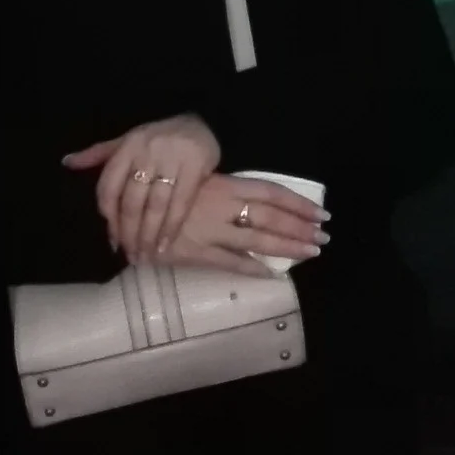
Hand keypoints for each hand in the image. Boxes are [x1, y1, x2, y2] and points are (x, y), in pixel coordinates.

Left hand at [63, 114, 218, 260]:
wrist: (202, 120)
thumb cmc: (158, 136)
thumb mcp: (126, 140)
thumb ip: (98, 154)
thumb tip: (67, 162)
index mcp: (126, 147)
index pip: (109, 187)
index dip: (109, 218)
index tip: (113, 240)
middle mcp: (145, 153)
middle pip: (131, 202)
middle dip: (129, 233)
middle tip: (130, 256)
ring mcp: (171, 160)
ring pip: (154, 206)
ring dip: (148, 236)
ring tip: (146, 256)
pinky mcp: (195, 168)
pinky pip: (180, 204)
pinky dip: (171, 228)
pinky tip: (166, 245)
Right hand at [150, 173, 327, 276]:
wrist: (129, 207)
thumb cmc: (165, 184)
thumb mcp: (197, 179)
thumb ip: (228, 189)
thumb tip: (260, 198)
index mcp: (225, 184)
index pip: (271, 192)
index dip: (298, 203)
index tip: (321, 213)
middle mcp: (223, 207)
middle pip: (271, 217)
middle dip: (300, 228)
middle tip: (324, 237)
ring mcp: (211, 231)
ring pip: (258, 241)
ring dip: (286, 248)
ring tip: (311, 252)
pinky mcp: (198, 253)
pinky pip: (232, 263)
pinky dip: (254, 270)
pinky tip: (272, 275)